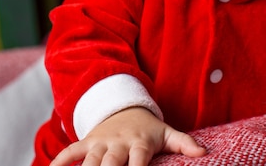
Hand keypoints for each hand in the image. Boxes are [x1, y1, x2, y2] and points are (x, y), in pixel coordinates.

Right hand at [51, 107, 205, 165]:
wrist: (125, 106)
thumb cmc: (149, 128)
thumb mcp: (167, 133)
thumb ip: (184, 143)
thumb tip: (204, 153)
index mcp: (139, 143)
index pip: (139, 160)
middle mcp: (118, 143)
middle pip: (109, 163)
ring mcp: (100, 141)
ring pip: (89, 160)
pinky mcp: (87, 141)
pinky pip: (71, 152)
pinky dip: (60, 162)